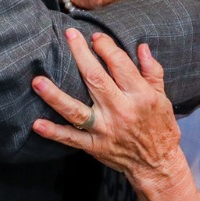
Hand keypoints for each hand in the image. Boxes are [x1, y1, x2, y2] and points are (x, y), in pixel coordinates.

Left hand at [32, 30, 185, 194]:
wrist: (157, 165)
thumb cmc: (160, 127)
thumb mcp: (162, 97)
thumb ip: (152, 71)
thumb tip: (141, 47)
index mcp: (139, 96)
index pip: (120, 65)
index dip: (106, 47)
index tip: (95, 37)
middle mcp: (120, 111)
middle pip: (95, 80)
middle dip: (80, 55)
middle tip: (69, 35)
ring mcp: (105, 129)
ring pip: (77, 111)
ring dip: (55, 96)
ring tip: (37, 82)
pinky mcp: (94, 146)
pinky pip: (71, 138)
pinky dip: (54, 132)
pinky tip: (37, 124)